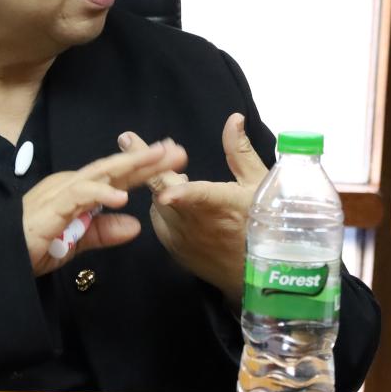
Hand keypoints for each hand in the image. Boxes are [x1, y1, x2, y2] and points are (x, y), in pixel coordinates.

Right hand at [22, 140, 187, 274]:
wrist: (1, 256)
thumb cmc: (33, 246)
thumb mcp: (78, 242)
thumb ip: (104, 232)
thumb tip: (137, 225)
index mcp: (79, 191)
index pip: (117, 176)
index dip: (145, 168)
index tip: (171, 159)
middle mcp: (71, 185)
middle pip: (115, 168)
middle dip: (146, 158)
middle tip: (176, 150)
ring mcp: (61, 192)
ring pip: (101, 173)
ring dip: (131, 166)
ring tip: (158, 161)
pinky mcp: (51, 206)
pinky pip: (78, 196)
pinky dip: (100, 194)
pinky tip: (121, 198)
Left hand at [119, 113, 268, 297]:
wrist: (253, 272)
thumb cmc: (264, 223)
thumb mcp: (260, 185)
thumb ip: (240, 152)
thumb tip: (233, 119)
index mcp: (224, 206)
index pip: (202, 198)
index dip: (184, 194)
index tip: (165, 192)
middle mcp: (199, 225)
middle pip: (164, 192)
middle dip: (146, 164)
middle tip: (127, 140)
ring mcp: (184, 239)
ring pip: (158, 205)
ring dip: (162, 188)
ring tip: (177, 179)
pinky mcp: (175, 250)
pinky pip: (160, 221)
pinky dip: (164, 208)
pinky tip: (178, 203)